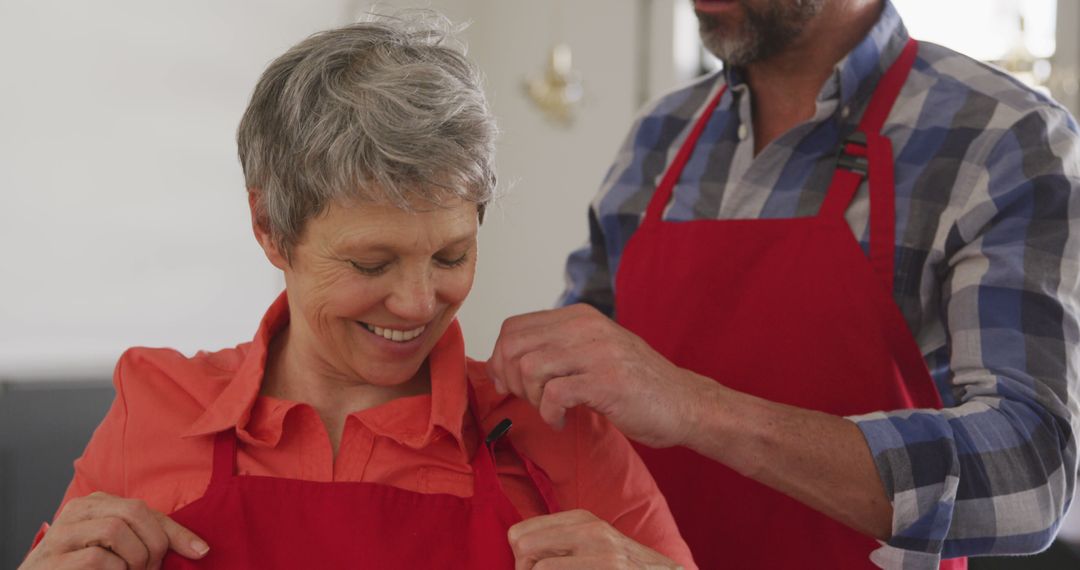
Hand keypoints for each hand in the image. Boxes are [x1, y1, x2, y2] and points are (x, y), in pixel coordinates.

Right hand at [19, 491, 207, 569]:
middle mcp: (78, 510)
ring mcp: (62, 533)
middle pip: (133, 513)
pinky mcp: (53, 560)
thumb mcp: (119, 547)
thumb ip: (148, 539)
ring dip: (133, 560)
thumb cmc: (84, 565)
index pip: (146, 509)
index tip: (200, 552)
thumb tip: (200, 549)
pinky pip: (97, 557)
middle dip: (153, 545)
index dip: (176, 532)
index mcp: (97, 502)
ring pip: (115, 530)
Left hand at [487, 303, 716, 447]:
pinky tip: (563, 421)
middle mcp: (586, 327)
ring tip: (550, 410)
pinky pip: (553, 395)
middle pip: (515, 346)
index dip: (501, 359)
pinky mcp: (606, 381)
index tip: (510, 384)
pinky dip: (549, 414)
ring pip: (530, 368)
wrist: (685, 403)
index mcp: (579, 317)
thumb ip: (557, 348)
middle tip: (531, 400)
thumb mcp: (594, 351)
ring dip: (531, 397)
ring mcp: (597, 352)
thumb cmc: (636, 385)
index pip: (514, 328)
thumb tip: (506, 363)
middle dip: (512, 379)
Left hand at [509, 509, 682, 568]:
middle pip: (522, 546)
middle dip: (524, 569)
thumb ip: (560, 539)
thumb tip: (518, 546)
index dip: (520, 558)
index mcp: (581, 520)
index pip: (519, 533)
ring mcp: (600, 554)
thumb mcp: (593, 541)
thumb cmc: (622, 565)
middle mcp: (589, 531)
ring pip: (537, 567)